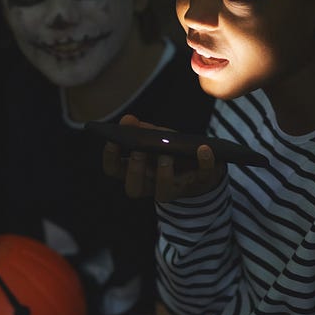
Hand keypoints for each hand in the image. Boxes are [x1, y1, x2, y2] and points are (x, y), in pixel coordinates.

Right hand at [102, 114, 223, 201]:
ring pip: (163, 194)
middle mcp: (151, 185)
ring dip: (163, 173)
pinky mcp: (199, 184)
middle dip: (135, 170)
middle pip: (134, 189)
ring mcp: (175, 188)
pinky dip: (204, 163)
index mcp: (136, 171)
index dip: (110, 157)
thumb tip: (127, 120)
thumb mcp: (156, 138)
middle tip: (140, 150)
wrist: (202, 167)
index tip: (112, 140)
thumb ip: (141, 130)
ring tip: (167, 154)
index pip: (114, 170)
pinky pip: (202, 178)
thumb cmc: (172, 151)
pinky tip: (204, 148)